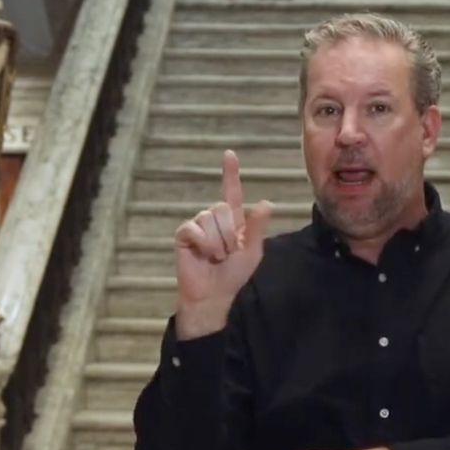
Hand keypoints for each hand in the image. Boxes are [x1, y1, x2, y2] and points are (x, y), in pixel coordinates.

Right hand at [173, 150, 271, 338]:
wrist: (214, 295)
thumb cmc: (233, 275)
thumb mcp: (252, 252)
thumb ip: (257, 228)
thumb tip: (266, 203)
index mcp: (232, 221)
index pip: (231, 192)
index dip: (230, 173)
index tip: (229, 154)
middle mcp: (213, 219)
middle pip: (222, 208)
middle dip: (229, 234)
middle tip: (226, 253)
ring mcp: (197, 226)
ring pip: (210, 219)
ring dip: (217, 243)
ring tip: (214, 257)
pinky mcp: (184, 235)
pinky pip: (195, 229)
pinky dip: (203, 244)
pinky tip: (202, 255)